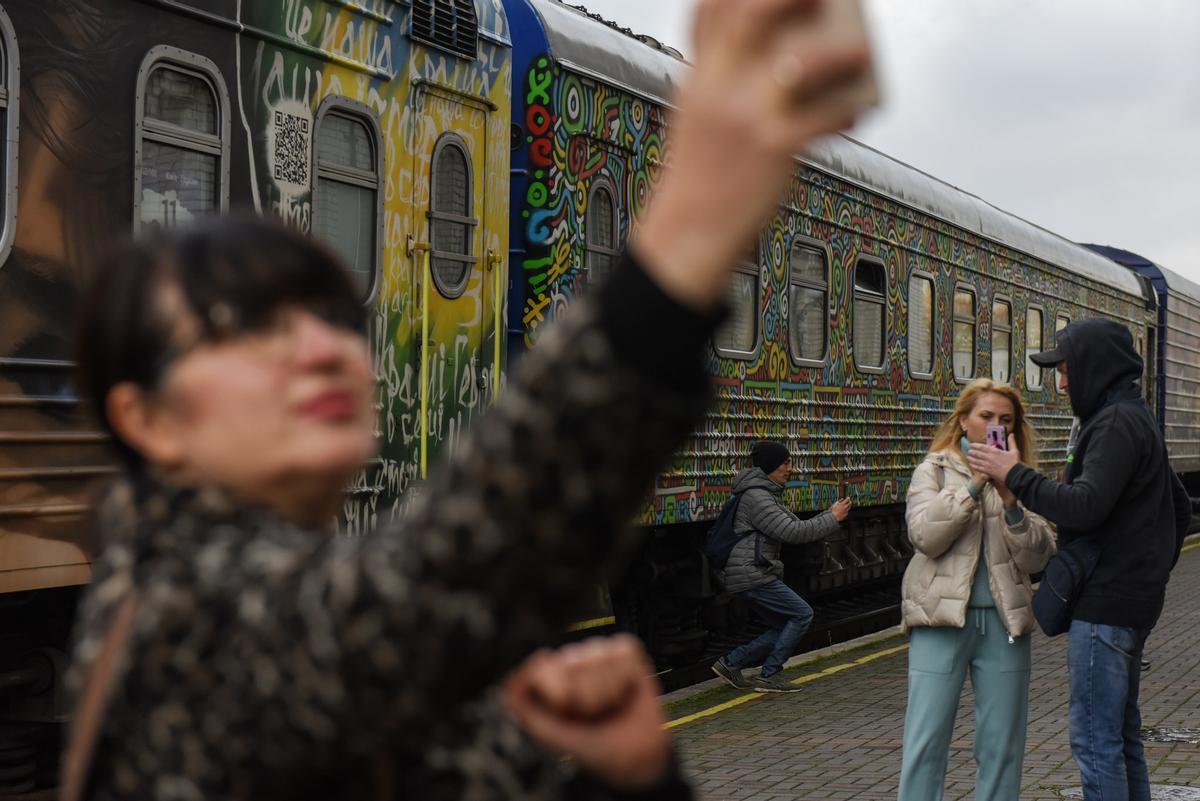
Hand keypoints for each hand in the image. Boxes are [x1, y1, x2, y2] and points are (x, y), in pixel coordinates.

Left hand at [502, 635, 670, 790]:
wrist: (635, 760)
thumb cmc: (593, 748)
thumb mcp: (551, 735)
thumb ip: (524, 709)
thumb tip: (510, 682)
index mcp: (551, 680)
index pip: (545, 666)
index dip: (559, 693)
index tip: (567, 711)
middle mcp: (574, 664)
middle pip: (573, 661)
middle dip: (586, 695)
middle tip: (592, 713)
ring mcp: (601, 657)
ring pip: (599, 656)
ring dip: (608, 690)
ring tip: (610, 705)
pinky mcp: (628, 655)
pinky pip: (623, 653)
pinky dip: (626, 677)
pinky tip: (625, 692)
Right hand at [632, 0, 871, 310]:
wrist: (688, 234)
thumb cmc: (701, 178)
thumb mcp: (697, 119)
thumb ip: (725, 84)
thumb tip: (782, 58)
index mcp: (698, 79)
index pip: (709, 10)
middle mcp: (718, 90)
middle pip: (753, 15)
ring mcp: (745, 117)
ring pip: (799, 64)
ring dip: (839, 53)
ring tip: (863, 52)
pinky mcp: (771, 150)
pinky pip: (822, 119)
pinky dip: (846, 113)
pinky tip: (855, 114)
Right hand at [827, 497, 851, 521]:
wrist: (834, 517)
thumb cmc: (833, 510)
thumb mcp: (835, 504)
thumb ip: (839, 501)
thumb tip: (842, 499)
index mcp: (842, 504)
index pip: (847, 500)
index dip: (848, 498)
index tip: (848, 497)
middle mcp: (845, 507)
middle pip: (849, 503)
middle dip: (850, 501)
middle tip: (849, 501)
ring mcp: (846, 511)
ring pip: (849, 507)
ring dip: (849, 505)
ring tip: (848, 505)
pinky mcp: (846, 514)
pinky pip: (847, 511)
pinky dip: (846, 510)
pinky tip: (844, 510)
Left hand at [966, 434, 1021, 488]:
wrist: (1014, 475)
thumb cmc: (1014, 463)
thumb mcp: (1014, 451)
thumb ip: (1011, 442)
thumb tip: (1011, 435)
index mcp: (994, 451)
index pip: (982, 447)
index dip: (975, 445)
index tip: (972, 445)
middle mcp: (989, 457)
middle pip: (977, 454)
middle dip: (972, 452)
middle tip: (969, 451)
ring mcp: (987, 465)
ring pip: (976, 461)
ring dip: (971, 459)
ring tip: (968, 457)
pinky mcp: (987, 472)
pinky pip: (978, 468)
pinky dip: (974, 466)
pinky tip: (971, 465)